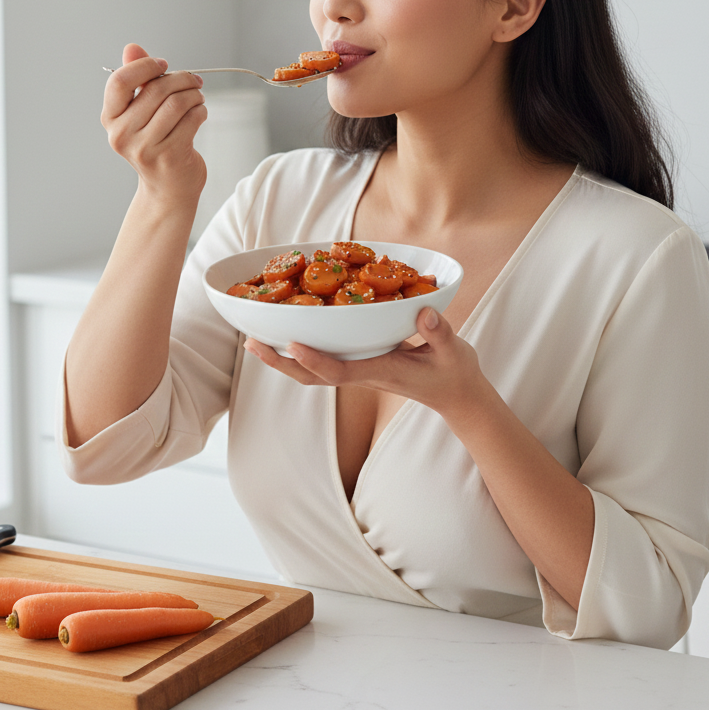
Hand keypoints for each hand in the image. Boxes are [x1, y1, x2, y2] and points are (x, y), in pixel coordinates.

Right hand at [102, 44, 207, 202]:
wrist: (167, 188)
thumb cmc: (156, 144)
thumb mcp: (140, 112)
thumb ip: (137, 80)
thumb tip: (132, 47)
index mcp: (110, 119)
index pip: (120, 81)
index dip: (145, 66)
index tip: (163, 64)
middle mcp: (122, 134)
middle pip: (156, 89)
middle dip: (181, 79)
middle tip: (193, 81)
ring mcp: (145, 148)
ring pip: (177, 103)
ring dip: (194, 95)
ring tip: (198, 98)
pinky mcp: (169, 156)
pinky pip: (191, 119)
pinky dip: (200, 111)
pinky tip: (200, 113)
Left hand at [244, 306, 492, 418]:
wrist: (458, 396)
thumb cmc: (455, 374)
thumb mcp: (453, 352)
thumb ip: (439, 333)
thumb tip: (423, 313)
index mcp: (382, 371)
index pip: (340, 371)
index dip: (314, 360)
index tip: (292, 344)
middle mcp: (364, 373)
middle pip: (313, 375)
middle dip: (281, 362)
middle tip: (250, 342)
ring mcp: (361, 370)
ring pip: (313, 371)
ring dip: (283, 358)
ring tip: (255, 339)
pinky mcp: (362, 364)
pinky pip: (325, 360)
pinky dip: (303, 349)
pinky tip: (290, 332)